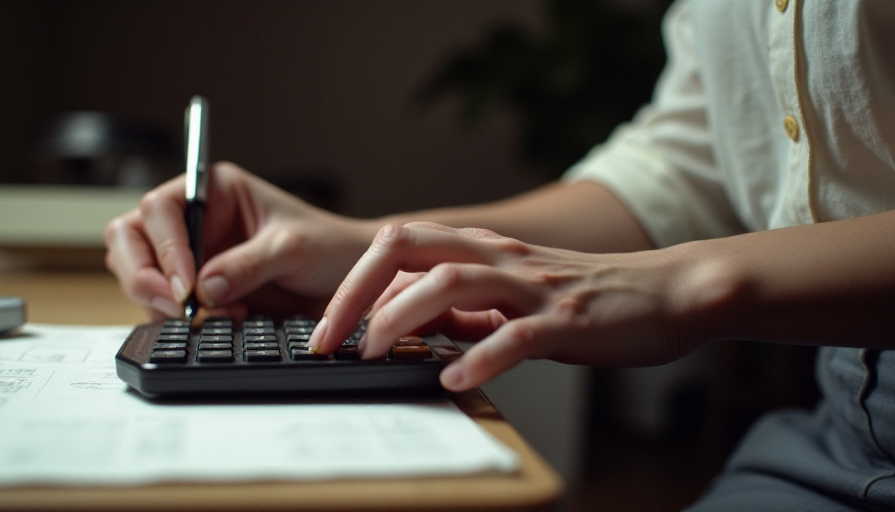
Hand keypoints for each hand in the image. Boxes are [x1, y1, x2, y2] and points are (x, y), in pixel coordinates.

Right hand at [104, 162, 373, 319]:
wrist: (353, 283)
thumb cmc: (328, 247)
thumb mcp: (291, 249)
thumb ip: (247, 265)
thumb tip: (204, 287)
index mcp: (214, 190)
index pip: (161, 209)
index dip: (165, 247)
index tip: (186, 284)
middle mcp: (196, 220)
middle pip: (132, 240)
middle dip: (144, 275)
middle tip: (176, 305)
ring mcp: (192, 257)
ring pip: (141, 276)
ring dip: (161, 302)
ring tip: (212, 316)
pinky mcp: (197, 291)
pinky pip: (164, 306)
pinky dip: (180, 320)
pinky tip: (220, 321)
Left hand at [308, 222, 727, 390]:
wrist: (667, 292)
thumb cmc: (585, 299)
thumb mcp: (512, 297)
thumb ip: (463, 306)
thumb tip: (407, 325)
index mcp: (482, 251)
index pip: (398, 247)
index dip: (351, 284)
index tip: (322, 329)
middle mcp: (500, 258)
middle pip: (410, 249)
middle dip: (357, 293)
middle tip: (327, 340)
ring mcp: (533, 286)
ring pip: (454, 281)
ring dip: (403, 317)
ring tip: (374, 354)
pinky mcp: (568, 319)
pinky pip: (518, 335)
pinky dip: (480, 357)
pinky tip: (453, 381)